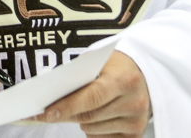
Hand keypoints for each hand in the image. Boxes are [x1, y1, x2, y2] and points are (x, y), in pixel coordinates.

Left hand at [35, 51, 150, 136]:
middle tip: (48, 112)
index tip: (47, 113)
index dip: (68, 106)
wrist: (144, 74)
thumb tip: (52, 95)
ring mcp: (136, 121)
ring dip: (80, 121)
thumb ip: (78, 76)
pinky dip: (92, 130)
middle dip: (66, 114)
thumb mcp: (98, 61)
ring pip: (93, 129)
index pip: (92, 97)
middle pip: (89, 116)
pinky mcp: (135, 135)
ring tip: (82, 107)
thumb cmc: (114, 66)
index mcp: (124, 80)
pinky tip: (95, 117)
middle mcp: (134, 102)